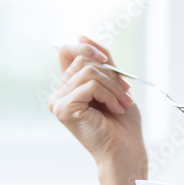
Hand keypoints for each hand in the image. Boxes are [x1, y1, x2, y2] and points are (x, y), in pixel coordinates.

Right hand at [48, 36, 144, 173]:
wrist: (125, 150)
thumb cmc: (122, 123)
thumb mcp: (114, 82)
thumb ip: (100, 60)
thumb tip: (81, 34)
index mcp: (68, 87)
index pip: (66, 51)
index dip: (86, 48)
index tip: (106, 60)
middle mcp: (58, 94)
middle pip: (82, 59)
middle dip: (110, 74)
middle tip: (125, 94)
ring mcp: (58, 102)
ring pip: (89, 72)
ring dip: (113, 87)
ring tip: (121, 105)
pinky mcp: (64, 109)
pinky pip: (90, 85)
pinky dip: (109, 95)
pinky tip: (114, 110)